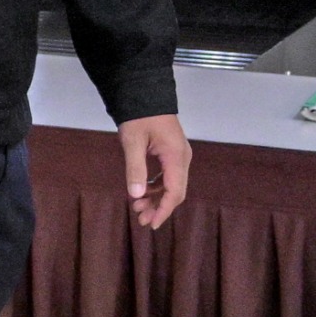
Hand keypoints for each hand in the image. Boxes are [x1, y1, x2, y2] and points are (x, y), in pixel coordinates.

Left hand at [117, 113, 190, 228]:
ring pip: (171, 185)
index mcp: (176, 156)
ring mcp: (178, 155)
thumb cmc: (138, 114)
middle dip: (159, 207)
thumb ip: (135, 168)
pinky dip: (156, 186)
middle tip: (140, 219)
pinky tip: (142, 191)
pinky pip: (167, 176)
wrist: (144, 92)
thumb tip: (136, 195)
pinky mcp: (172, 152)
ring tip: (138, 208)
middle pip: (175, 191)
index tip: (152, 224)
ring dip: (156, 198)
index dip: (163, 210)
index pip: (174, 192)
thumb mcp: (132, 141)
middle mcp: (182, 158)